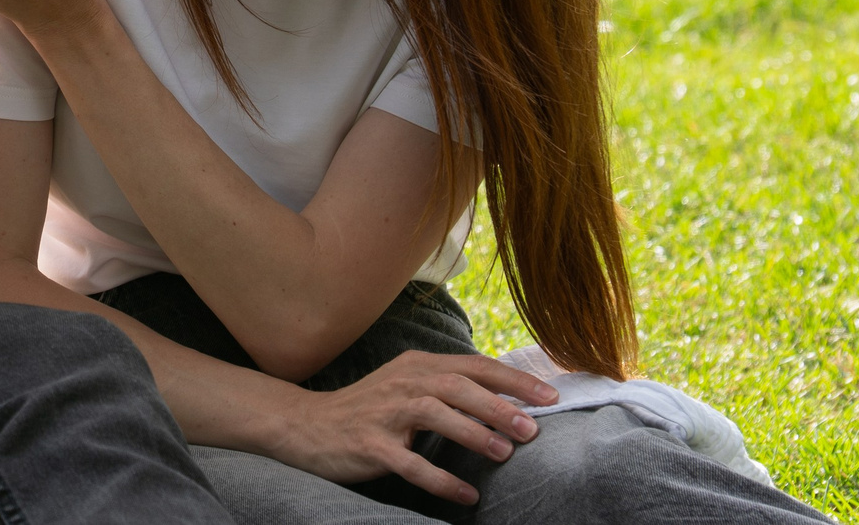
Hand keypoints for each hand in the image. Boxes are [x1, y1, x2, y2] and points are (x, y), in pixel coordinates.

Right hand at [267, 350, 558, 506]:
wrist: (308, 426)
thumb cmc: (369, 410)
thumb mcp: (408, 387)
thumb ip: (449, 388)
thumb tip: (507, 400)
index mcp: (416, 365)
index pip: (473, 365)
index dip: (513, 378)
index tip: (550, 394)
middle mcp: (402, 382)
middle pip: (456, 385)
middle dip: (498, 404)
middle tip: (533, 427)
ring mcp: (384, 413)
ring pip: (434, 414)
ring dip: (472, 432)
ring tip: (505, 452)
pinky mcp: (369, 444)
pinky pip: (410, 463)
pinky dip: (441, 479)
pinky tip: (467, 495)